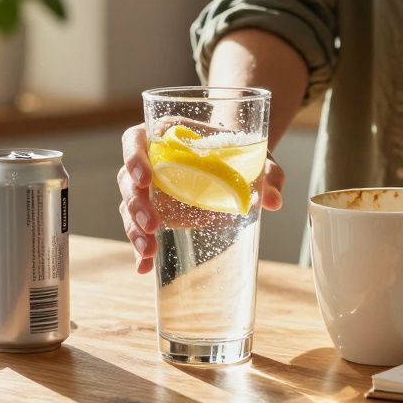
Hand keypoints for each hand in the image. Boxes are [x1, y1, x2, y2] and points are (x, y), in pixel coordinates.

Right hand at [117, 123, 285, 274]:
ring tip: (148, 250)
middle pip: (128, 180)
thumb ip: (267, 172)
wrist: (237, 161)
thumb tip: (275, 200)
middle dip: (136, 204)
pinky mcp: (154, 211)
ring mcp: (149, 188)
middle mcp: (150, 160)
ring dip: (134, 229)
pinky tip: (143, 266)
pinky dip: (139, 248)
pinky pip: (139, 228)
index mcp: (165, 135)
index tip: (144, 178)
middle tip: (153, 224)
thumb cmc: (239, 151)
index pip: (134, 141)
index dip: (133, 158)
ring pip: (128, 207)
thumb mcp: (256, 155)